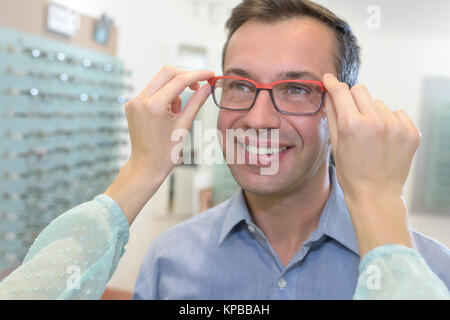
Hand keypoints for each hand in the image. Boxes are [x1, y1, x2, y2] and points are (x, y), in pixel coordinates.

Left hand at [125, 66, 213, 175]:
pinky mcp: (132, 104)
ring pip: (160, 80)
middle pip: (167, 72)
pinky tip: (168, 113)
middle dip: (186, 76)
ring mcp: (134, 101)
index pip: (179, 80)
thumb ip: (197, 102)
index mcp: (154, 106)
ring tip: (178, 112)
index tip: (209, 75)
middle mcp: (141, 100)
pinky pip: (152, 90)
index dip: (198, 75)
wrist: (146, 166)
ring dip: (175, 88)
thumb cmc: (166, 152)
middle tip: (199, 86)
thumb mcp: (185, 125)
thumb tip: (208, 87)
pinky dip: (164, 95)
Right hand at [322, 73, 420, 255]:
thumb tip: (329, 93)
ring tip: (371, 135)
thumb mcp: (336, 144)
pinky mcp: (411, 131)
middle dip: (353, 99)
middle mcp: (375, 121)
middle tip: (352, 116)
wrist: (376, 194)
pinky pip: (396, 113)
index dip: (333, 83)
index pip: (341, 91)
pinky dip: (389, 121)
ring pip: (378, 103)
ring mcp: (396, 126)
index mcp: (352, 124)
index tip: (329, 79)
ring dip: (372, 113)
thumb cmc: (352, 173)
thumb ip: (332, 115)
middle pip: (361, 90)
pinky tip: (384, 139)